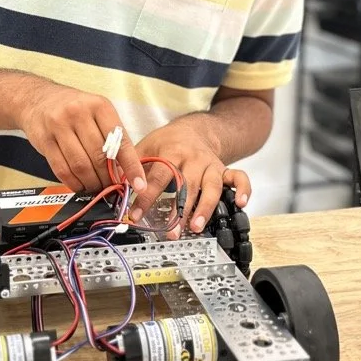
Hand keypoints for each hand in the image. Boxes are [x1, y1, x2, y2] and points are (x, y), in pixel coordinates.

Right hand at [17, 83, 145, 193]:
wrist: (36, 98)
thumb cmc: (73, 108)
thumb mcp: (97, 112)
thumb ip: (111, 137)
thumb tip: (126, 171)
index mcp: (100, 106)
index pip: (120, 141)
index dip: (131, 166)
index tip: (139, 184)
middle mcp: (79, 112)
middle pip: (99, 157)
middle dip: (108, 178)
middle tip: (111, 188)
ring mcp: (59, 125)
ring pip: (81, 166)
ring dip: (91, 183)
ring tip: (96, 187)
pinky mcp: (44, 140)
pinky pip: (62, 169)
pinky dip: (73, 183)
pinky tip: (79, 185)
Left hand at [132, 119, 251, 233]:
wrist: (195, 129)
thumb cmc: (168, 142)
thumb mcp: (146, 146)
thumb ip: (132, 167)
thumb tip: (116, 189)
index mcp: (172, 152)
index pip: (158, 177)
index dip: (146, 197)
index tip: (136, 215)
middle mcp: (194, 159)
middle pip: (187, 185)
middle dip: (179, 210)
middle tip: (170, 231)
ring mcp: (211, 165)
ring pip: (212, 187)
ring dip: (204, 208)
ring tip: (196, 227)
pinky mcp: (224, 170)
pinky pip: (239, 178)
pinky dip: (244, 190)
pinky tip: (242, 204)